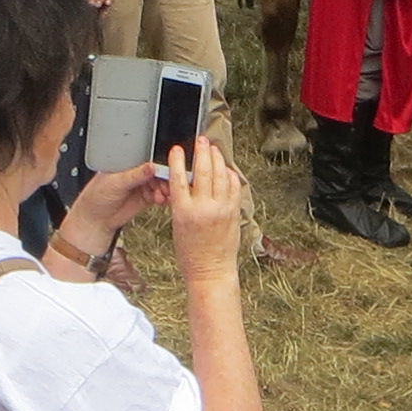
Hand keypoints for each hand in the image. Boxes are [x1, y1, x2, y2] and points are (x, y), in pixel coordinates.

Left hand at [60, 156, 167, 253]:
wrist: (95, 219)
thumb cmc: (97, 196)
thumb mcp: (116, 183)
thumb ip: (135, 175)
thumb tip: (151, 167)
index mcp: (128, 163)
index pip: (147, 160)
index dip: (158, 165)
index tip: (167, 170)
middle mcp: (136, 173)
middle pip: (156, 172)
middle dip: (165, 179)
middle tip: (168, 185)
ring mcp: (141, 185)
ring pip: (160, 184)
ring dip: (165, 189)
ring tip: (163, 195)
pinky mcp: (145, 198)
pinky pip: (159, 195)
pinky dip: (164, 198)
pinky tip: (164, 200)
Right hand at [165, 135, 244, 281]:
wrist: (210, 270)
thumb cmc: (190, 252)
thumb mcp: (177, 224)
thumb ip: (182, 201)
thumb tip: (187, 180)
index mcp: (183, 211)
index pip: (178, 178)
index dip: (177, 160)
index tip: (177, 149)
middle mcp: (203, 208)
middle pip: (203, 170)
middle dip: (202, 151)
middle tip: (201, 141)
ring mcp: (221, 209)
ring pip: (221, 175)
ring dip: (217, 159)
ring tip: (214, 150)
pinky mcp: (234, 212)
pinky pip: (234, 187)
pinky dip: (230, 175)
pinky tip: (226, 170)